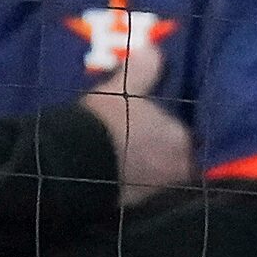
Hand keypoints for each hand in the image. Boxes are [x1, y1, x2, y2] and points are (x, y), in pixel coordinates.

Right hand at [79, 32, 192, 205]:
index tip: (155, 126)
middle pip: (176, 159)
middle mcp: (177, 170)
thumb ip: (144, 67)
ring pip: (159, 176)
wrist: (71, 164)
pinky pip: (141, 192)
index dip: (170, 130)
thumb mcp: (123, 86)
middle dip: (161, 152)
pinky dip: (133, 184)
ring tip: (126, 157)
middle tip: (139, 141)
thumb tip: (155, 48)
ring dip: (148, 169)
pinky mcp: (136, 209)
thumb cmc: (104, 122)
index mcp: (181, 139)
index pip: (185, 134)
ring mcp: (157, 192)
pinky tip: (117, 173)